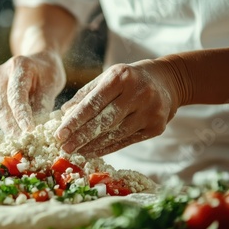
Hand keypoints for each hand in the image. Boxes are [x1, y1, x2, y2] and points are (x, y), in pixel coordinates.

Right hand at [0, 51, 65, 134]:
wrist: (38, 60)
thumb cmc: (48, 72)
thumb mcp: (52, 84)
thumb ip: (44, 103)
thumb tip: (38, 126)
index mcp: (19, 65)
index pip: (17, 94)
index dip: (21, 114)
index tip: (29, 130)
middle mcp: (2, 73)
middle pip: (3, 104)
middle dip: (11, 125)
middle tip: (22, 142)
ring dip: (7, 127)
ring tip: (19, 141)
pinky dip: (6, 123)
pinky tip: (15, 133)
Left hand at [54, 59, 181, 156]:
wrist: (168, 81)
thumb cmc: (130, 78)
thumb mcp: (108, 77)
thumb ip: (86, 94)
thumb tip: (64, 113)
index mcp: (122, 77)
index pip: (94, 103)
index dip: (75, 121)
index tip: (59, 134)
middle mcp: (138, 93)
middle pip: (104, 120)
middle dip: (81, 136)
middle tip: (64, 148)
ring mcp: (150, 111)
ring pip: (115, 133)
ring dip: (92, 145)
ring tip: (76, 152)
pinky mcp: (156, 127)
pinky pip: (126, 140)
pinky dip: (107, 148)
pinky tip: (92, 152)